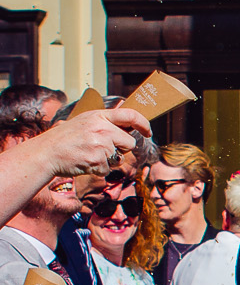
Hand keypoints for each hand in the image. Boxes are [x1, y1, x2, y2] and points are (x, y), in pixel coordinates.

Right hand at [38, 108, 152, 176]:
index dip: (143, 123)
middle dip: (120, 148)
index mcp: (98, 116)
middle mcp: (102, 129)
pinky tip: (85, 162)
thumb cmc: (65, 139)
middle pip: (130, 142)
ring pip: (120, 158)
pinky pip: (108, 169)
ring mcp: (100, 145)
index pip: (130, 115)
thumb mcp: (84, 122)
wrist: (46, 153)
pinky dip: (98, 169)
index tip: (149, 131)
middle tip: (100, 148)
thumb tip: (128, 125)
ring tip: (89, 154)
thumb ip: (105, 123)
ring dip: (108, 160)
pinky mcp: (98, 160)